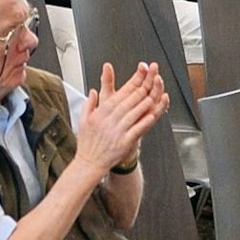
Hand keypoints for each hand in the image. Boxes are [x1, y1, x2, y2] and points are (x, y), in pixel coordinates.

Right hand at [74, 62, 168, 177]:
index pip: (119, 94)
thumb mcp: (83, 120)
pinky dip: (146, 121)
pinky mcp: (125, 142)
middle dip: (141, 89)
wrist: (89, 163)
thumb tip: (93, 91)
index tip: (140, 76)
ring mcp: (118, 131)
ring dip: (146, 103)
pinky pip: (138, 129)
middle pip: (129, 101)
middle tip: (151, 81)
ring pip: (135, 113)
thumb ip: (89, 104)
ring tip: (155, 94)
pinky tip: (153, 114)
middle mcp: (109, 120)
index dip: (131, 84)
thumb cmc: (87, 143)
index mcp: (101, 113)